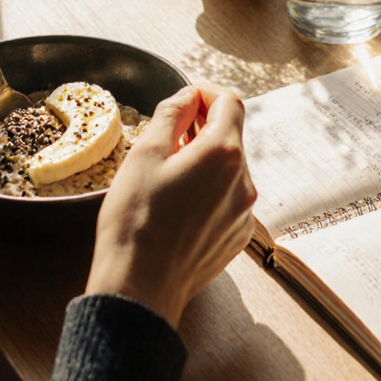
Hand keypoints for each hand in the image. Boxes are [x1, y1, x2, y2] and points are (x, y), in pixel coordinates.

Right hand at [85, 84, 257, 328]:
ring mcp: (244, 212)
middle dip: (202, 129)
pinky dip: (209, 192)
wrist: (140, 287)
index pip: (230, 102)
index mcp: (224, 154)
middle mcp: (244, 181)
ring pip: (230, 170)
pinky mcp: (237, 236)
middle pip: (231, 136)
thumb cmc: (135, 221)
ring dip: (205, 163)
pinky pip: (228, 199)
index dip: (206, 94)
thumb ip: (171, 114)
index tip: (185, 100)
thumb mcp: (144, 154)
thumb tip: (188, 96)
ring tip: (168, 179)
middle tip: (167, 140)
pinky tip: (178, 207)